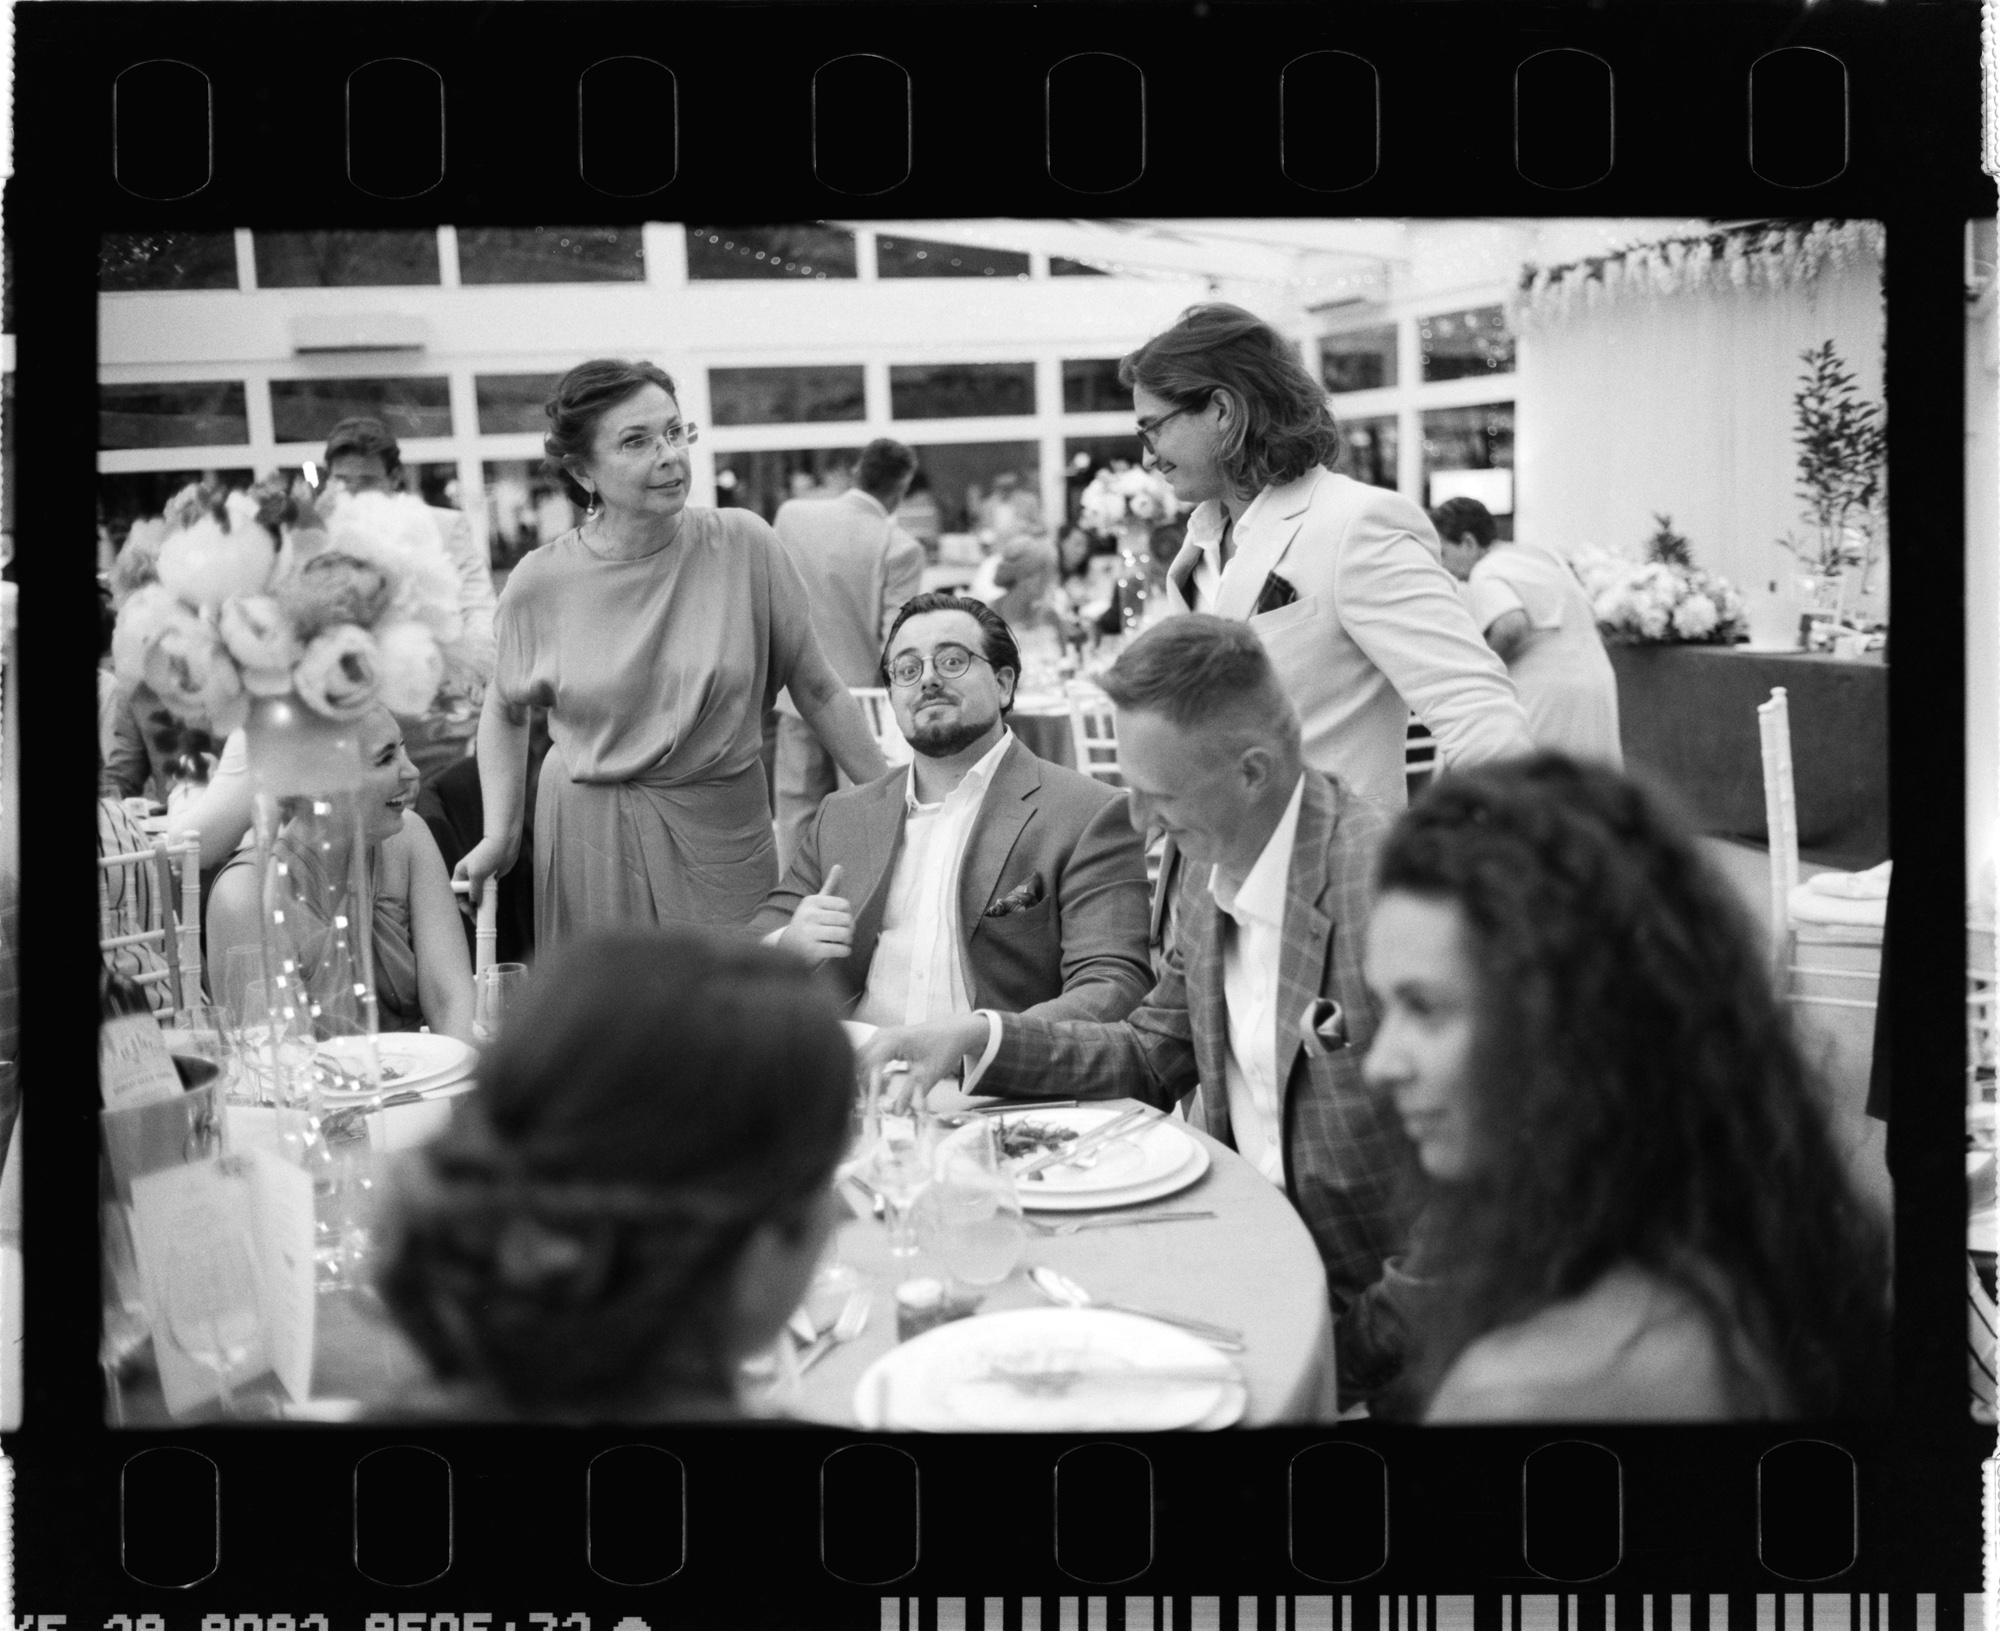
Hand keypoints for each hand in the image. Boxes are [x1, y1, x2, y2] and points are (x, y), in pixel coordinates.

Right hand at [452, 834, 518, 916]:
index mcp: (460, 873)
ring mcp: (481, 878)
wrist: (504, 844)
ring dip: (483, 905)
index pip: (456, 892)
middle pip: (468, 896)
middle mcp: (469, 877)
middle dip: (472, 908)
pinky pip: (489, 893)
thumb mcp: (477, 873)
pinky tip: (494, 906)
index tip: (469, 911)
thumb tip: (474, 904)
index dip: (461, 903)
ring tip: (487, 915)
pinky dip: (491, 900)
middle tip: (478, 919)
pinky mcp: (491, 879)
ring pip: (479, 896)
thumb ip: (474, 890)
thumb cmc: (487, 854)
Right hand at [778, 864, 852, 962]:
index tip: (840, 920)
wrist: (787, 949)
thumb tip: (839, 865)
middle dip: (850, 929)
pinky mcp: (812, 950)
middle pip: (847, 920)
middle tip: (844, 934)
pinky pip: (841, 949)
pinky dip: (845, 951)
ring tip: (841, 942)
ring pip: (845, 934)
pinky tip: (839, 950)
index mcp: (811, 902)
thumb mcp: (815, 903)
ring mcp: (809, 933)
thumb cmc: (808, 923)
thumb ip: (830, 885)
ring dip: (847, 941)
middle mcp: (808, 915)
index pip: (845, 905)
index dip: (847, 915)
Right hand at [859, 1014, 989, 1103]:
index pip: (868, 1066)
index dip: (864, 1089)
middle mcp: (882, 1035)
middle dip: (858, 1085)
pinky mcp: (882, 1040)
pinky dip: (865, 1072)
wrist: (954, 1030)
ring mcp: (880, 1035)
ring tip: (868, 1101)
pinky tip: (872, 1088)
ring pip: (859, 1059)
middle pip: (857, 1062)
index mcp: (892, 1041)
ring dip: (860, 1079)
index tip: (867, 1108)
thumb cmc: (944, 1049)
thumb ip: (911, 1093)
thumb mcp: (929, 1074)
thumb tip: (896, 1113)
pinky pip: (865, 1056)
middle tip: (864, 1108)